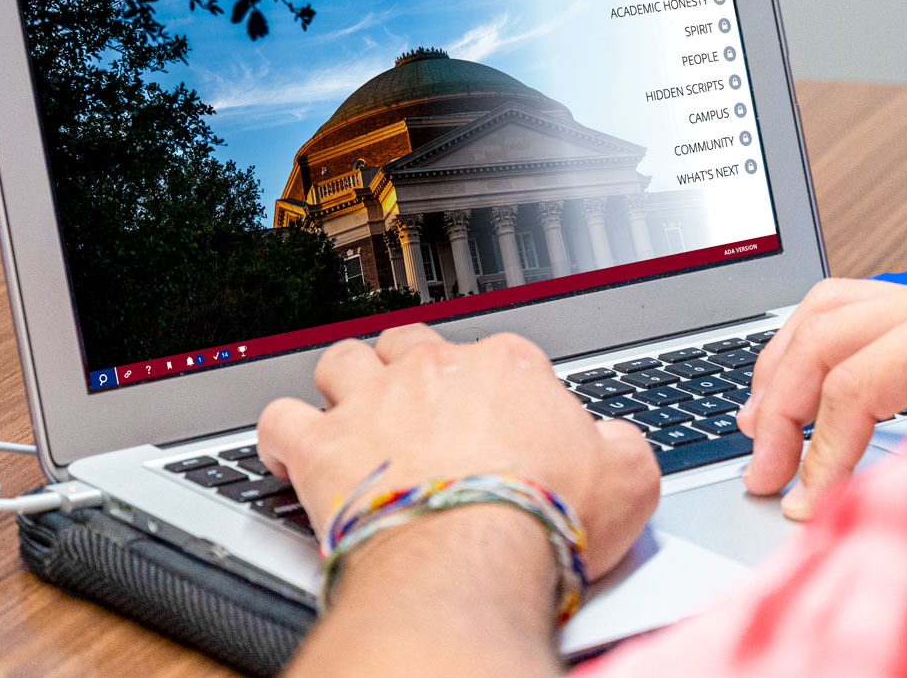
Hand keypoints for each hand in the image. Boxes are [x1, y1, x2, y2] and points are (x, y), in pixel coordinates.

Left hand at [258, 324, 660, 586]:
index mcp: (509, 368)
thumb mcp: (628, 480)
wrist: (471, 561)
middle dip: (410, 369)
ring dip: (344, 383)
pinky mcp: (321, 447)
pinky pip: (279, 417)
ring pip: (342, 360)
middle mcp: (435, 370)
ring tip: (352, 413)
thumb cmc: (543, 520)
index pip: (498, 355)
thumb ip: (622, 447)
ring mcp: (372, 403)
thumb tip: (615, 442)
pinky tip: (289, 451)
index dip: (496, 390)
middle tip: (419, 409)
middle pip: (411, 344)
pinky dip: (280, 432)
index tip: (498, 423)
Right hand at [738, 269, 906, 519]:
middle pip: (825, 334)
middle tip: (763, 475)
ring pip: (826, 308)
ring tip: (759, 431)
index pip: (856, 380)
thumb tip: (867, 498)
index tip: (805, 504)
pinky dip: (808, 351)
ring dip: (783, 368)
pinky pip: (850, 311)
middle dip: (782, 407)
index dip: (819, 449)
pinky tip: (796, 394)